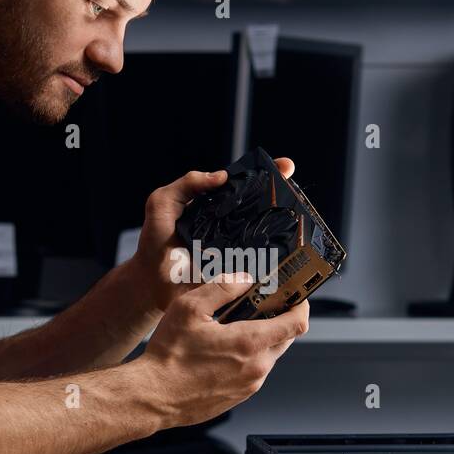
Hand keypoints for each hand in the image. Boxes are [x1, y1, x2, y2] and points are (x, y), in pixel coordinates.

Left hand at [132, 158, 295, 311]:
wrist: (154, 286)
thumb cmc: (156, 245)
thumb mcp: (162, 204)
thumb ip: (186, 185)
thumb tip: (221, 175)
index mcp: (217, 209)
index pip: (246, 186)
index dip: (268, 175)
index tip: (285, 167)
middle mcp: (232, 228)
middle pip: (264, 208)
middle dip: (285, 196)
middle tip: (298, 191)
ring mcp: (239, 252)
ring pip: (269, 236)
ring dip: (286, 227)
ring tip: (299, 216)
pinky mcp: (239, 275)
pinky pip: (262, 264)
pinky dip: (276, 258)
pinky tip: (289, 249)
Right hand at [136, 273, 309, 427]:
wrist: (153, 396)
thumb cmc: (168, 356)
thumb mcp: (190, 308)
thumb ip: (222, 289)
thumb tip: (244, 279)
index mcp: (249, 343)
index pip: (297, 322)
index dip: (301, 304)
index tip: (296, 294)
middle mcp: (256, 367)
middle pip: (287, 338)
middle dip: (279, 319)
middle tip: (259, 305)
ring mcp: (249, 385)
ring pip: (269, 355)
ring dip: (260, 339)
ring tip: (232, 328)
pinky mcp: (240, 397)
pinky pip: (254, 372)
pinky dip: (247, 357)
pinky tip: (222, 351)